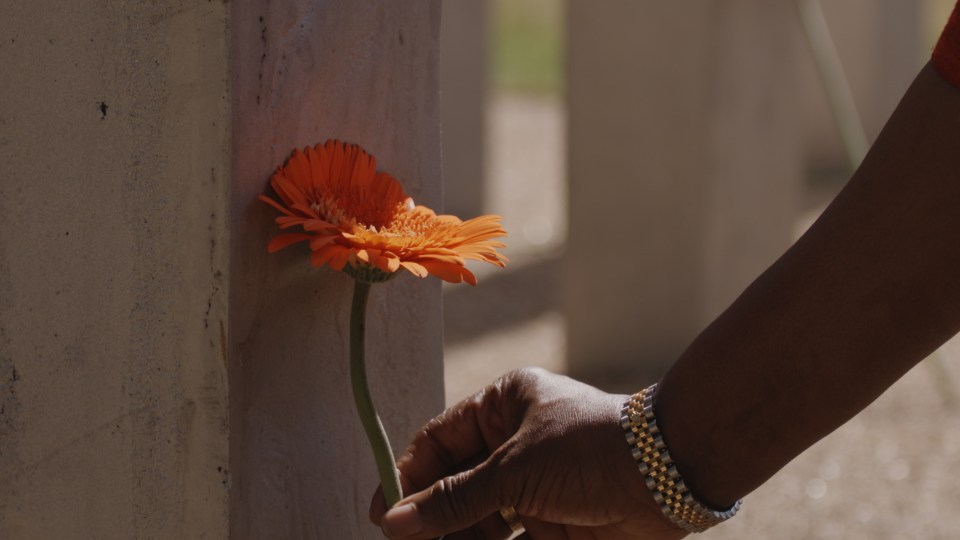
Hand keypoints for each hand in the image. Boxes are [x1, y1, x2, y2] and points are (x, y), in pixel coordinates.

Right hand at [369, 368, 687, 538]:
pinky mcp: (555, 526)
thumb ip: (455, 500)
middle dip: (431, 520)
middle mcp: (514, 446)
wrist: (673, 477)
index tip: (383, 518)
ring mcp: (534, 489)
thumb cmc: (590, 450)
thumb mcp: (514, 471)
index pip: (438, 443)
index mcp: (501, 407)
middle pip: (455, 487)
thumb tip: (394, 522)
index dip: (408, 478)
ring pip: (479, 522)